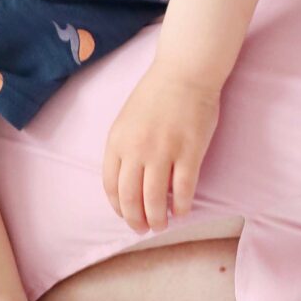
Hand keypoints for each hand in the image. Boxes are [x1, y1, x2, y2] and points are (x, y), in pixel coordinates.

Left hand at [101, 65, 221, 233]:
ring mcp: (163, 151)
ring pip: (155, 200)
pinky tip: (183, 211)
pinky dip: (182, 206)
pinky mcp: (189, 151)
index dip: (118, 208)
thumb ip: (124, 149)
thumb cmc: (157, 94)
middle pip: (130, 199)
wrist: (185, 71)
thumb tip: (129, 184)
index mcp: (117, 141)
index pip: (111, 186)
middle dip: (136, 220)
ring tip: (162, 225)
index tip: (126, 216)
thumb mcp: (127, 120)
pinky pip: (183, 189)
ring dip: (158, 219)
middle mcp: (136, 149)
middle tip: (143, 229)